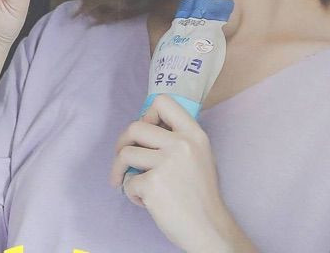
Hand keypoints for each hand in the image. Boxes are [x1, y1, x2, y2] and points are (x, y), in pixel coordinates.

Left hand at [110, 94, 229, 251]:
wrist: (209, 227)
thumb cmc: (201, 193)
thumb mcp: (200, 154)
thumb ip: (179, 139)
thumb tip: (147, 129)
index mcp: (194, 133)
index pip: (163, 102)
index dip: (147, 114)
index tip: (145, 133)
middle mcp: (181, 143)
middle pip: (135, 127)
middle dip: (122, 142)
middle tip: (123, 157)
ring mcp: (166, 163)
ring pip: (125, 154)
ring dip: (121, 170)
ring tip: (130, 183)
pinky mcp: (153, 185)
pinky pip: (127, 182)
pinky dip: (131, 193)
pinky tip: (145, 201)